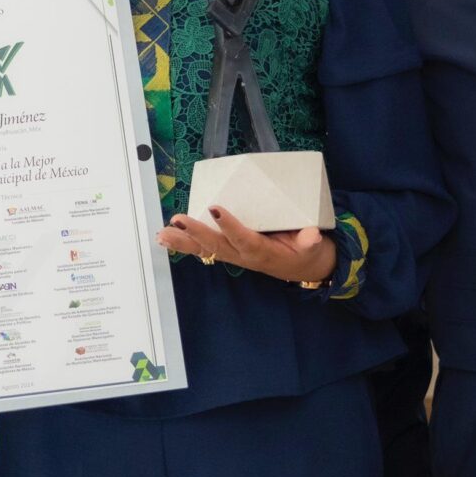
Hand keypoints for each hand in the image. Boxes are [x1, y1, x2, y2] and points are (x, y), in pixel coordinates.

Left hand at [157, 207, 334, 285]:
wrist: (300, 267)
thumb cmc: (304, 251)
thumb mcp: (312, 248)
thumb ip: (309, 242)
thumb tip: (313, 235)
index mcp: (261, 252)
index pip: (243, 238)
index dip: (229, 226)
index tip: (215, 209)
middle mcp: (242, 255)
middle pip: (216, 245)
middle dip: (195, 233)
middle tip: (177, 220)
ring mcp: (232, 254)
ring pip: (204, 249)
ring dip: (182, 241)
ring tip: (162, 234)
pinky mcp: (227, 251)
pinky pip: (203, 249)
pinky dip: (184, 244)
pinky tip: (165, 238)